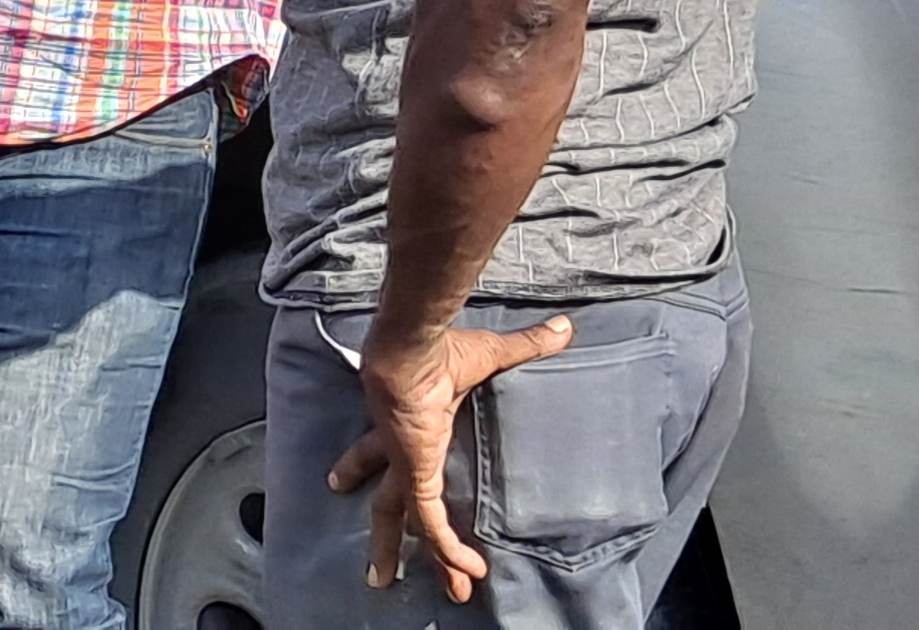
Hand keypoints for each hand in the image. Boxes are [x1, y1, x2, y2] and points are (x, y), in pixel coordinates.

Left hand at [331, 314, 578, 600]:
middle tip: (381, 572)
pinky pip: (432, 523)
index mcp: (408, 426)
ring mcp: (406, 466)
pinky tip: (466, 572)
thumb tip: (565, 329)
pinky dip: (449, 548)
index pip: (388, 458)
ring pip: (400, 522)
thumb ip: (528, 347)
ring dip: (404, 556)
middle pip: (386, 504)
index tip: (353, 486)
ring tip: (406, 589)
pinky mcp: (416, 476)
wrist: (413, 347)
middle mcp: (399, 451)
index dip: (372, 471)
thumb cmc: (443, 348)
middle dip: (385, 538)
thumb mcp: (491, 355)